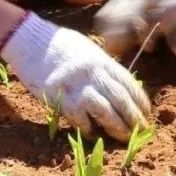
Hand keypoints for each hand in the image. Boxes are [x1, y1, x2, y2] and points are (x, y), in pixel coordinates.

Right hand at [0, 13, 149, 140]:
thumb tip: (120, 87)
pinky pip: (78, 115)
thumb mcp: (88, 51)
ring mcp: (76, 83)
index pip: (128, 83)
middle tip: (141, 130)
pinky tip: (93, 133)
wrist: (29, 39)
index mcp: (102, 60)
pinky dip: (88, 127)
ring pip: (104, 108)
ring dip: (116, 125)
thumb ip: (103, 68)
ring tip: (124, 137)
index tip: (146, 113)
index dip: (140, 100)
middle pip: (120, 98)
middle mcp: (93, 71)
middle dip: (134, 117)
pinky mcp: (58, 95)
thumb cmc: (59, 45)